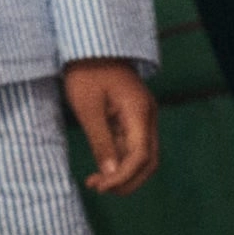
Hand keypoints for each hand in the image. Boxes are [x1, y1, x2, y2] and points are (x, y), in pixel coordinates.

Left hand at [64, 59, 158, 196]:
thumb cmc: (85, 71)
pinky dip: (118, 159)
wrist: (89, 45)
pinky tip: (100, 168)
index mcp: (139, 113)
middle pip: (147, 161)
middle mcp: (146, 117)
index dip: (122, 177)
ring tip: (96, 183)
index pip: (140, 157)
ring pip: (140, 155)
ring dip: (122, 172)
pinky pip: (130, 144)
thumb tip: (110, 175)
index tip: (100, 186)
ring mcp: (140, 117)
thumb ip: (101, 141)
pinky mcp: (130, 116)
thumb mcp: (88, 107)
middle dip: (127, 180)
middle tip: (100, 189)